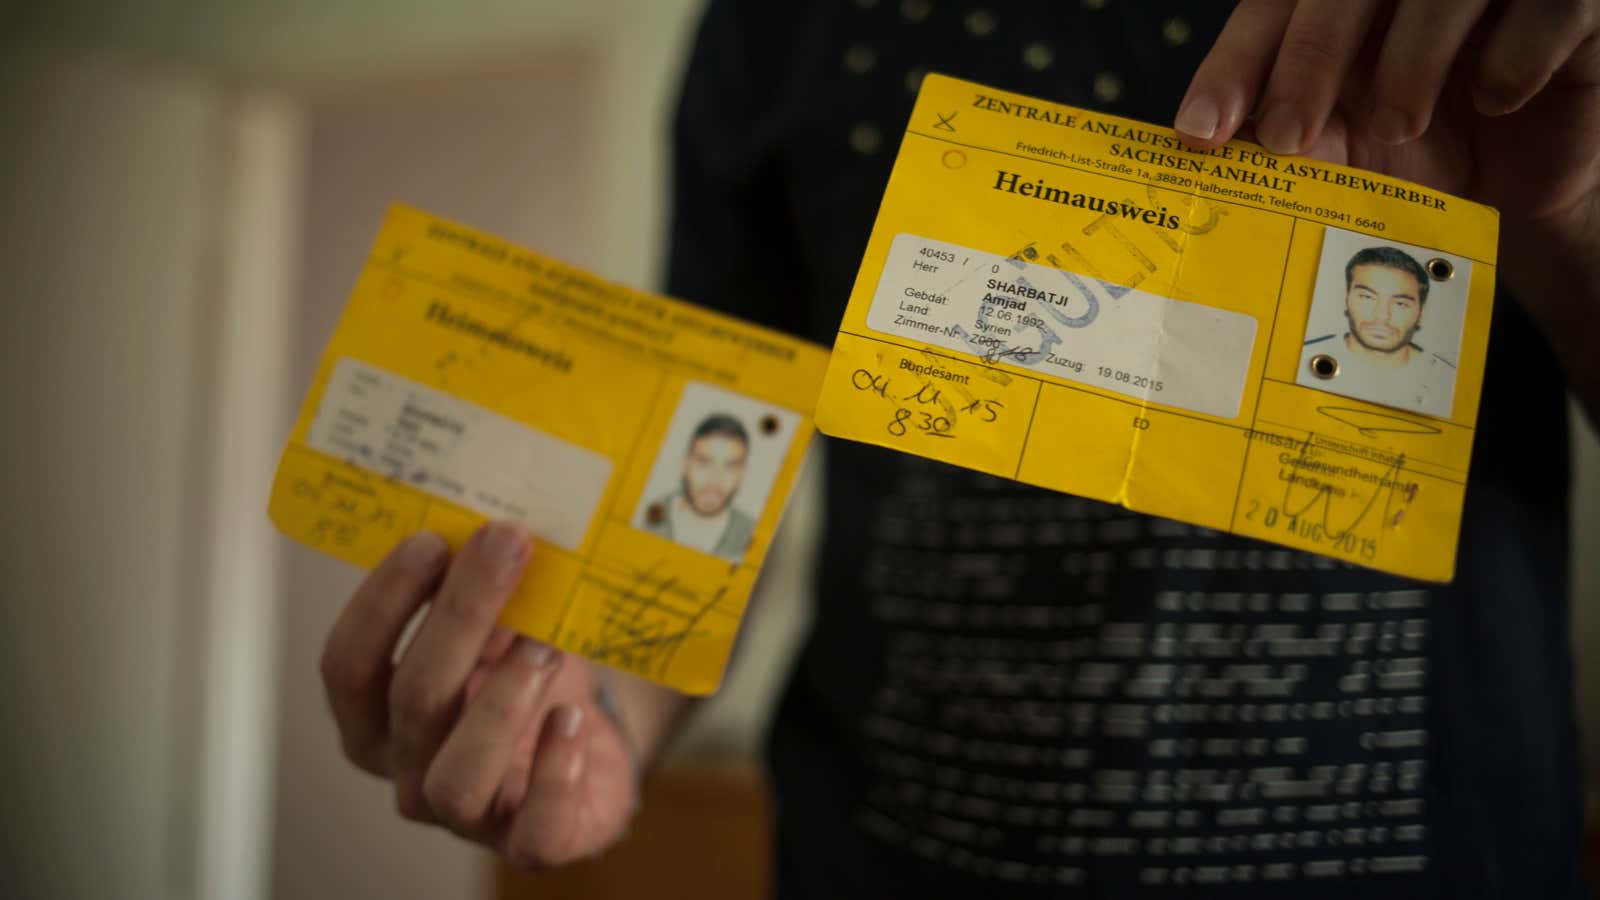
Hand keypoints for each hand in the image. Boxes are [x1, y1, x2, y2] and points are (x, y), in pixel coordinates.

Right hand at [320, 522, 637, 867]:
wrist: (588, 746)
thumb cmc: (523, 677)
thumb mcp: (495, 627)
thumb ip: (481, 587)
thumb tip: (494, 516)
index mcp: (375, 715)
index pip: (347, 666)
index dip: (381, 603)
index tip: (429, 539)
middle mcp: (406, 769)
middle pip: (412, 699)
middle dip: (459, 615)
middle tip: (507, 548)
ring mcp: (465, 814)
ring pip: (457, 773)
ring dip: (501, 701)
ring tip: (546, 644)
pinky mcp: (530, 842)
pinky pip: (533, 830)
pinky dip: (553, 773)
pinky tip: (571, 722)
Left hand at [1174, 0, 1599, 227]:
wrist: (1524, 184)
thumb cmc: (1426, 153)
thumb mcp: (1348, 151)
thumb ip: (1293, 136)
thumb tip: (1222, 153)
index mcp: (1341, 4)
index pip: (1273, 7)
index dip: (1234, 64)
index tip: (1201, 129)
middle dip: (1308, 61)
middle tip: (1289, 137)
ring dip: (1408, 63)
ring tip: (1397, 125)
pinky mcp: (1573, 5)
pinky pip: (1540, 12)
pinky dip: (1508, 63)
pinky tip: (1496, 102)